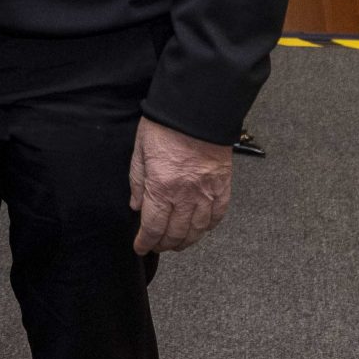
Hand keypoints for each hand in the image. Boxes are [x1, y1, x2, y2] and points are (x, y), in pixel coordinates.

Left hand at [128, 118, 233, 254]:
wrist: (197, 110)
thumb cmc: (165, 126)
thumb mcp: (140, 151)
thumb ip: (137, 182)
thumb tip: (136, 206)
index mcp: (162, 187)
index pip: (153, 227)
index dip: (145, 242)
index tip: (140, 248)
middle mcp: (186, 196)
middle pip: (175, 233)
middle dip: (164, 244)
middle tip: (157, 245)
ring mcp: (207, 193)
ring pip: (198, 230)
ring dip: (186, 240)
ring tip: (177, 243)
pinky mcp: (223, 187)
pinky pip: (217, 216)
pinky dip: (208, 227)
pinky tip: (200, 229)